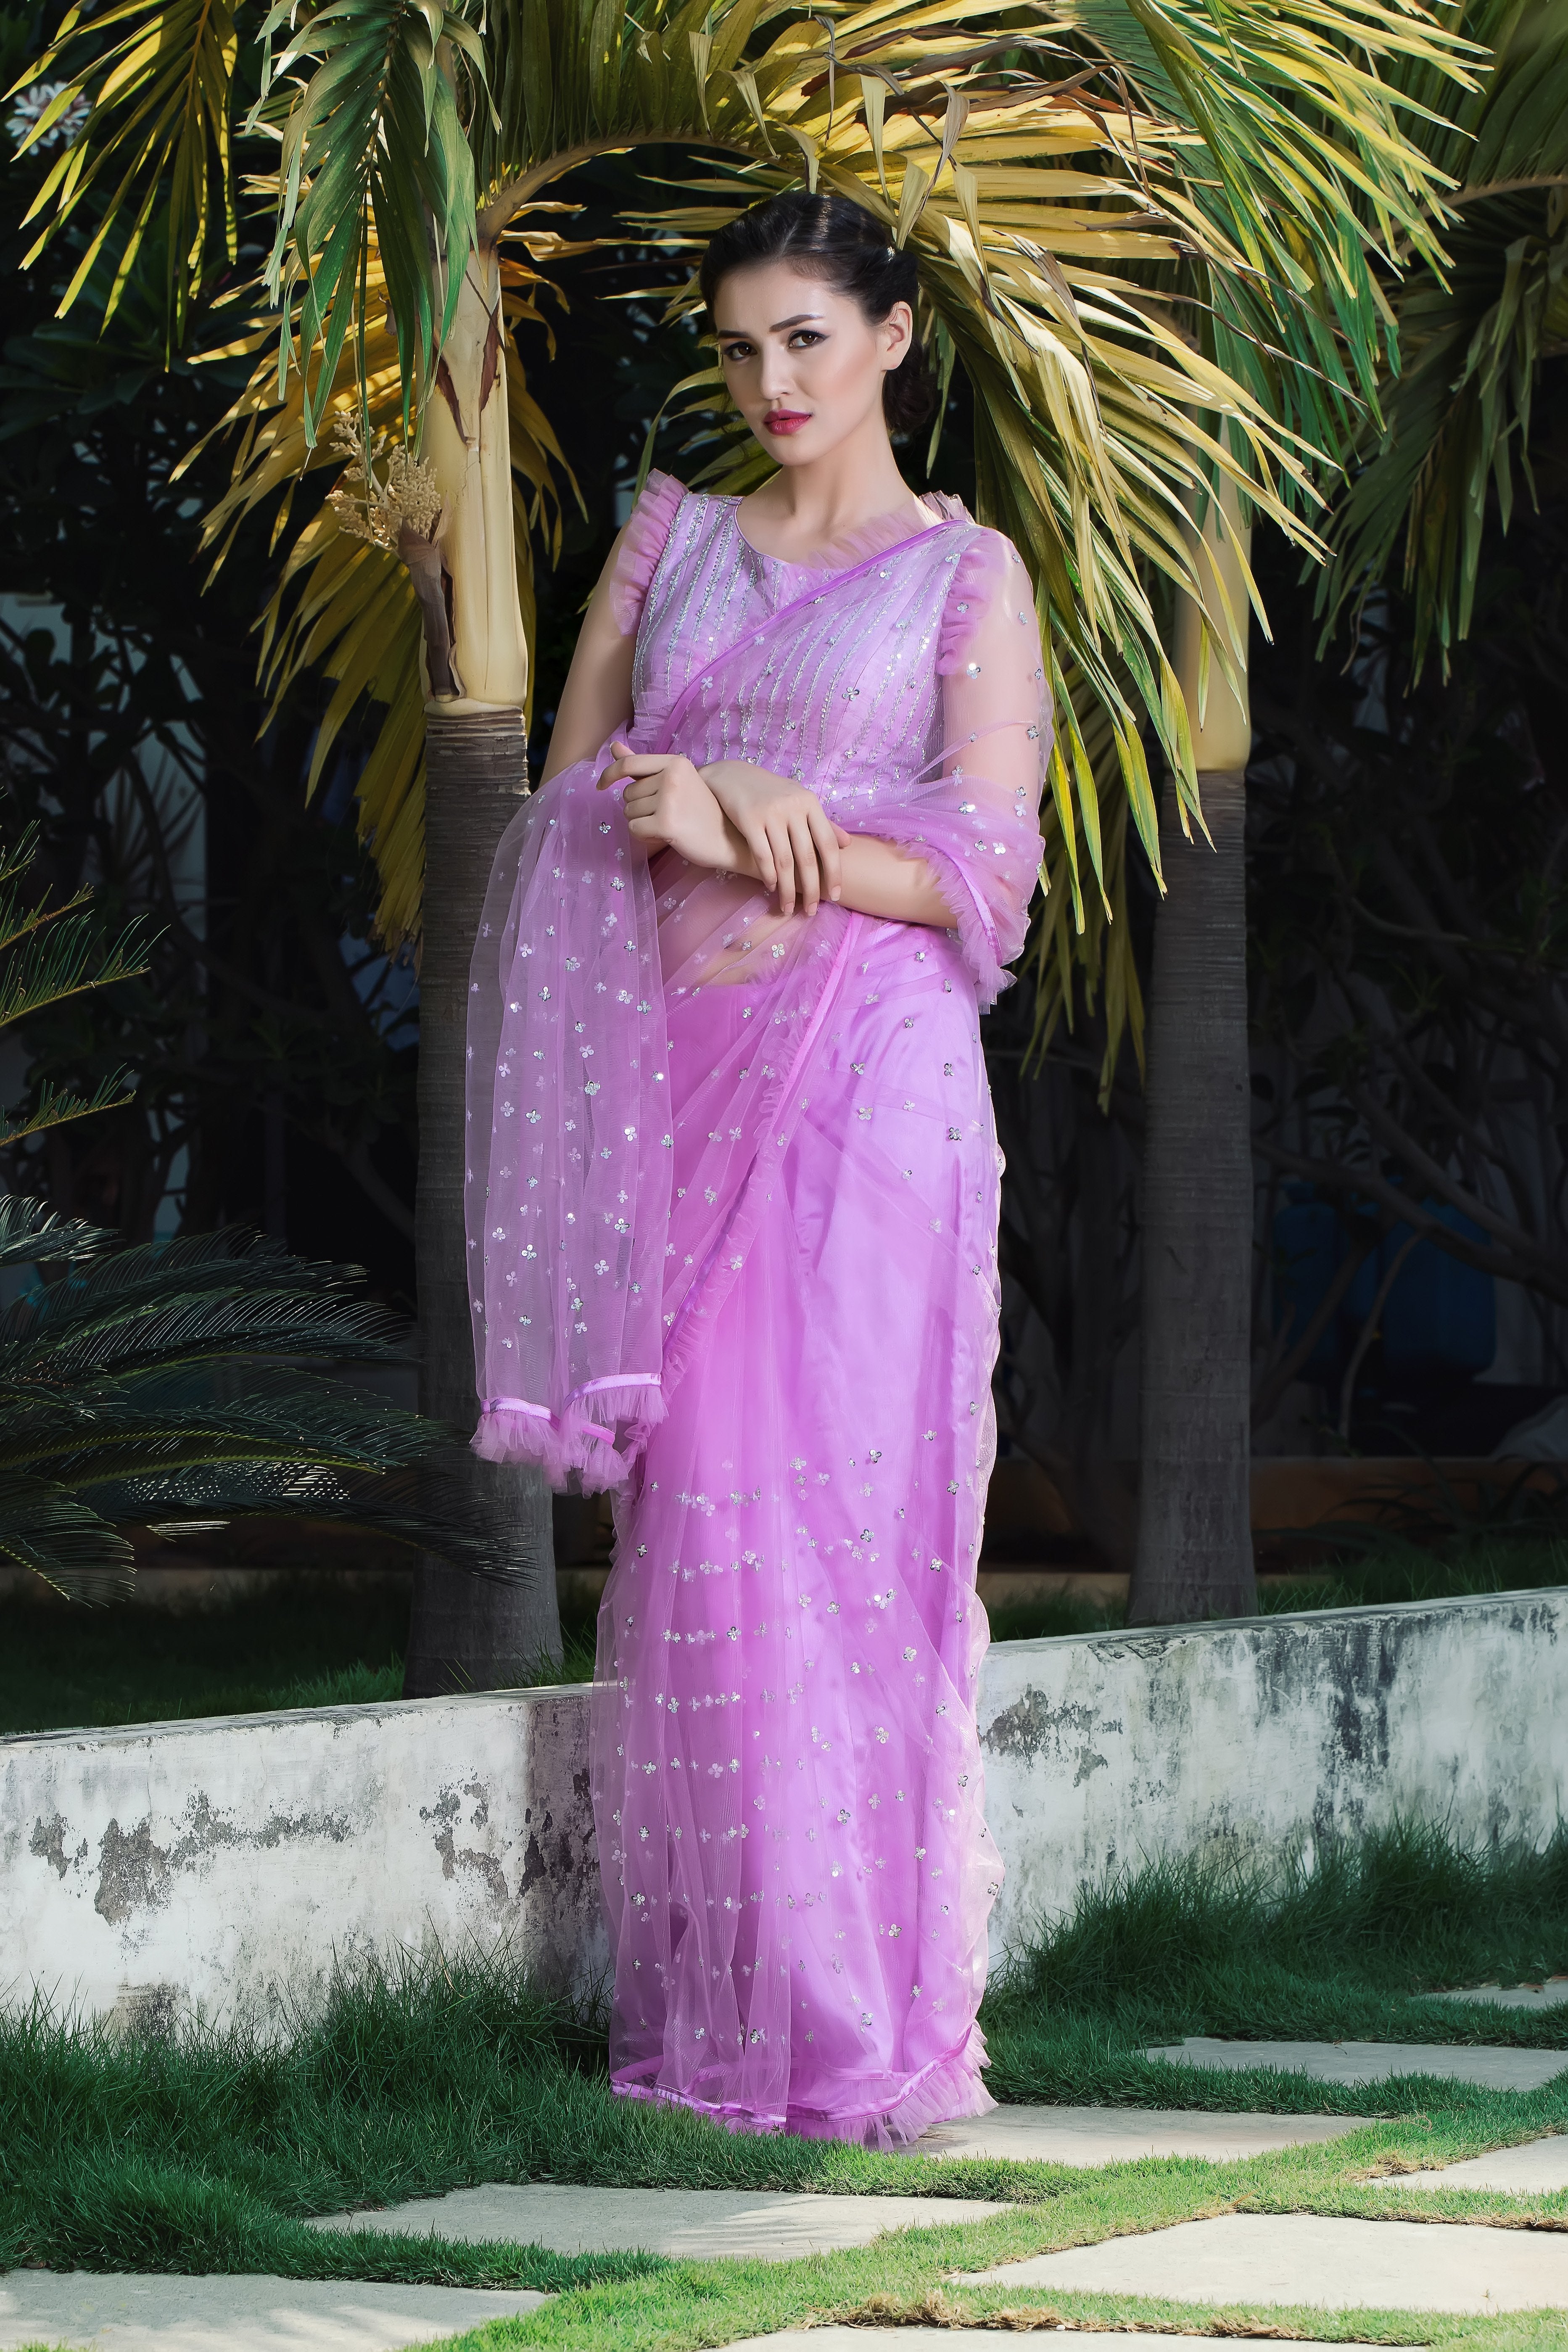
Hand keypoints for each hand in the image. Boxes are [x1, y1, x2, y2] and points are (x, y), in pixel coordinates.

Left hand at [597, 743, 742, 872]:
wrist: (728, 839)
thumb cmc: (700, 811)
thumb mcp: (674, 781)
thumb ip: (643, 766)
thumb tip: (613, 747)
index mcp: (675, 763)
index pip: (629, 763)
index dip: (609, 774)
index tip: (601, 785)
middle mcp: (672, 777)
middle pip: (627, 793)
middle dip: (639, 806)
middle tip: (667, 813)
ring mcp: (669, 800)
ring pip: (629, 812)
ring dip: (642, 821)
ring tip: (669, 823)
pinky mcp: (666, 823)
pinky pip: (634, 829)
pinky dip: (644, 835)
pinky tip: (666, 835)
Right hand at [700, 760, 843, 917]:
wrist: (731, 776)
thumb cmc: (770, 793)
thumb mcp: (799, 801)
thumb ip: (823, 823)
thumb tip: (847, 844)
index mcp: (810, 803)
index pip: (828, 844)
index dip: (833, 873)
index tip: (835, 896)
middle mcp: (793, 807)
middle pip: (807, 857)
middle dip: (810, 889)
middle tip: (811, 911)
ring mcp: (770, 813)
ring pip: (784, 861)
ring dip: (787, 889)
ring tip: (788, 907)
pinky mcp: (748, 819)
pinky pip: (762, 855)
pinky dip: (768, 875)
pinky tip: (771, 887)